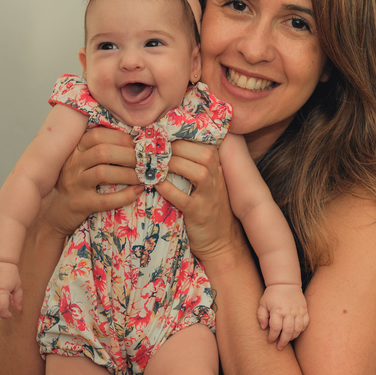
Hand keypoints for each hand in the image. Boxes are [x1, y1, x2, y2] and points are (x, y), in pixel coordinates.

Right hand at [43, 127, 142, 237]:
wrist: (56, 213)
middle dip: (128, 155)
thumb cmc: (76, 184)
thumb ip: (98, 149)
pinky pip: (105, 200)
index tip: (137, 144)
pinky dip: (125, 195)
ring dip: (128, 174)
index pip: (97, 135)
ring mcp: (75, 185)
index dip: (120, 137)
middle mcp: (73, 164)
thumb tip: (132, 139)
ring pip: (103, 173)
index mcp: (75, 150)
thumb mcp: (82, 162)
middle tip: (144, 161)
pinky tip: (138, 191)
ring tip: (143, 176)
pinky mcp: (80, 205)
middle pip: (102, 152)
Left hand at [157, 139, 244, 263]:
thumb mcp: (204, 182)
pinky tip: (156, 184)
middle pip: (202, 153)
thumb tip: (164, 144)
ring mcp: (210, 196)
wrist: (220, 241)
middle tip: (154, 147)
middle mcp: (216, 178)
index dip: (181, 136)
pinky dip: (169, 190)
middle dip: (176, 147)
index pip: (203, 143)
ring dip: (174, 164)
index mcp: (216, 167)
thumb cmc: (206, 206)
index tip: (161, 133)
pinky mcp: (200, 214)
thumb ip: (191, 163)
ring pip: (198, 172)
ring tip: (155, 163)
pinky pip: (185, 199)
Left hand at [257, 284, 309, 348]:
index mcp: (277, 311)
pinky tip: (295, 332)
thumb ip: (261, 316)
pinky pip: (305, 323)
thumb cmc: (272, 294)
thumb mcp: (262, 303)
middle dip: (283, 341)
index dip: (272, 337)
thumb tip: (263, 327)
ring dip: (292, 337)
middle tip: (279, 347)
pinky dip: (301, 330)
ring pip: (297, 329)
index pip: (275, 328)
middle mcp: (288, 312)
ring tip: (287, 340)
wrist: (286, 283)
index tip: (270, 341)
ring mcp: (298, 311)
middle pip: (287, 331)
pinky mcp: (304, 310)